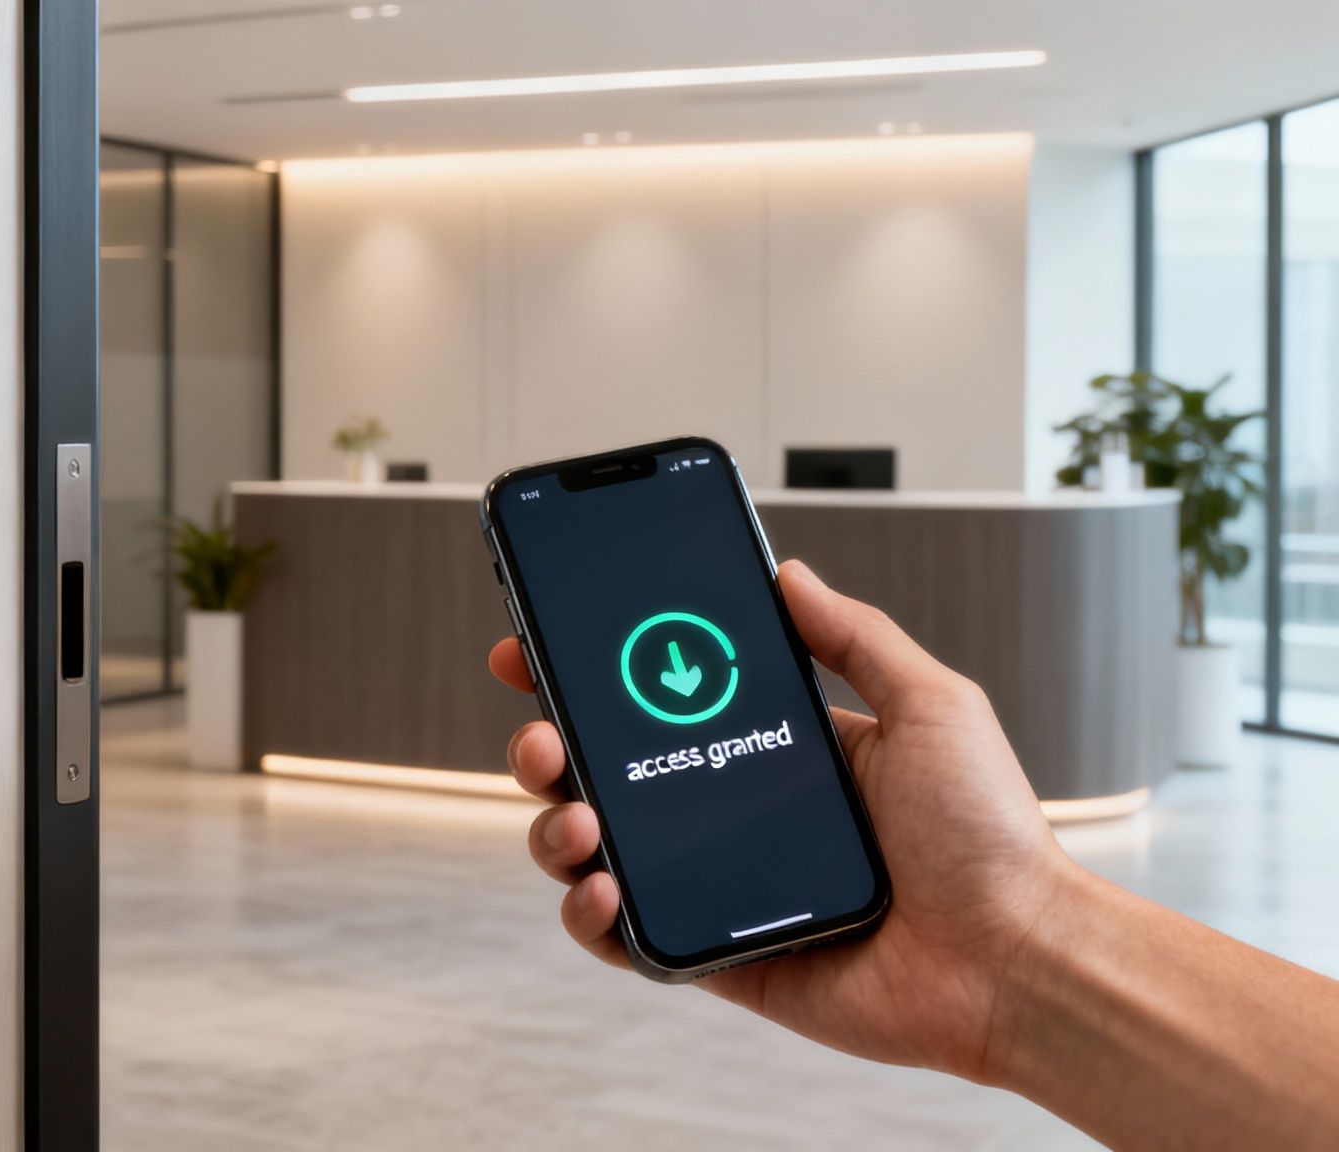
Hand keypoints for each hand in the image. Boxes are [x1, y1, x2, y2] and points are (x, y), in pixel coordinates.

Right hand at [490, 559, 1079, 1080]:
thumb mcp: (932, 705)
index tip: (535, 646)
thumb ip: (856, 637)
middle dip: (547, 744)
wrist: (1015, 958)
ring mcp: (716, 887)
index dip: (589, 674)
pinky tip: (601, 887)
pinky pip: (624, 938)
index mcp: (775, 752)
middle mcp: (732, 815)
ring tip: (578, 817)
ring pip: (595, 849)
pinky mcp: (714, 957)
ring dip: (557, 825)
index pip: (661, 701)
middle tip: (540, 734)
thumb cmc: (991, 839)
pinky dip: (590, 915)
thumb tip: (791, 572)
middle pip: (604, 771)